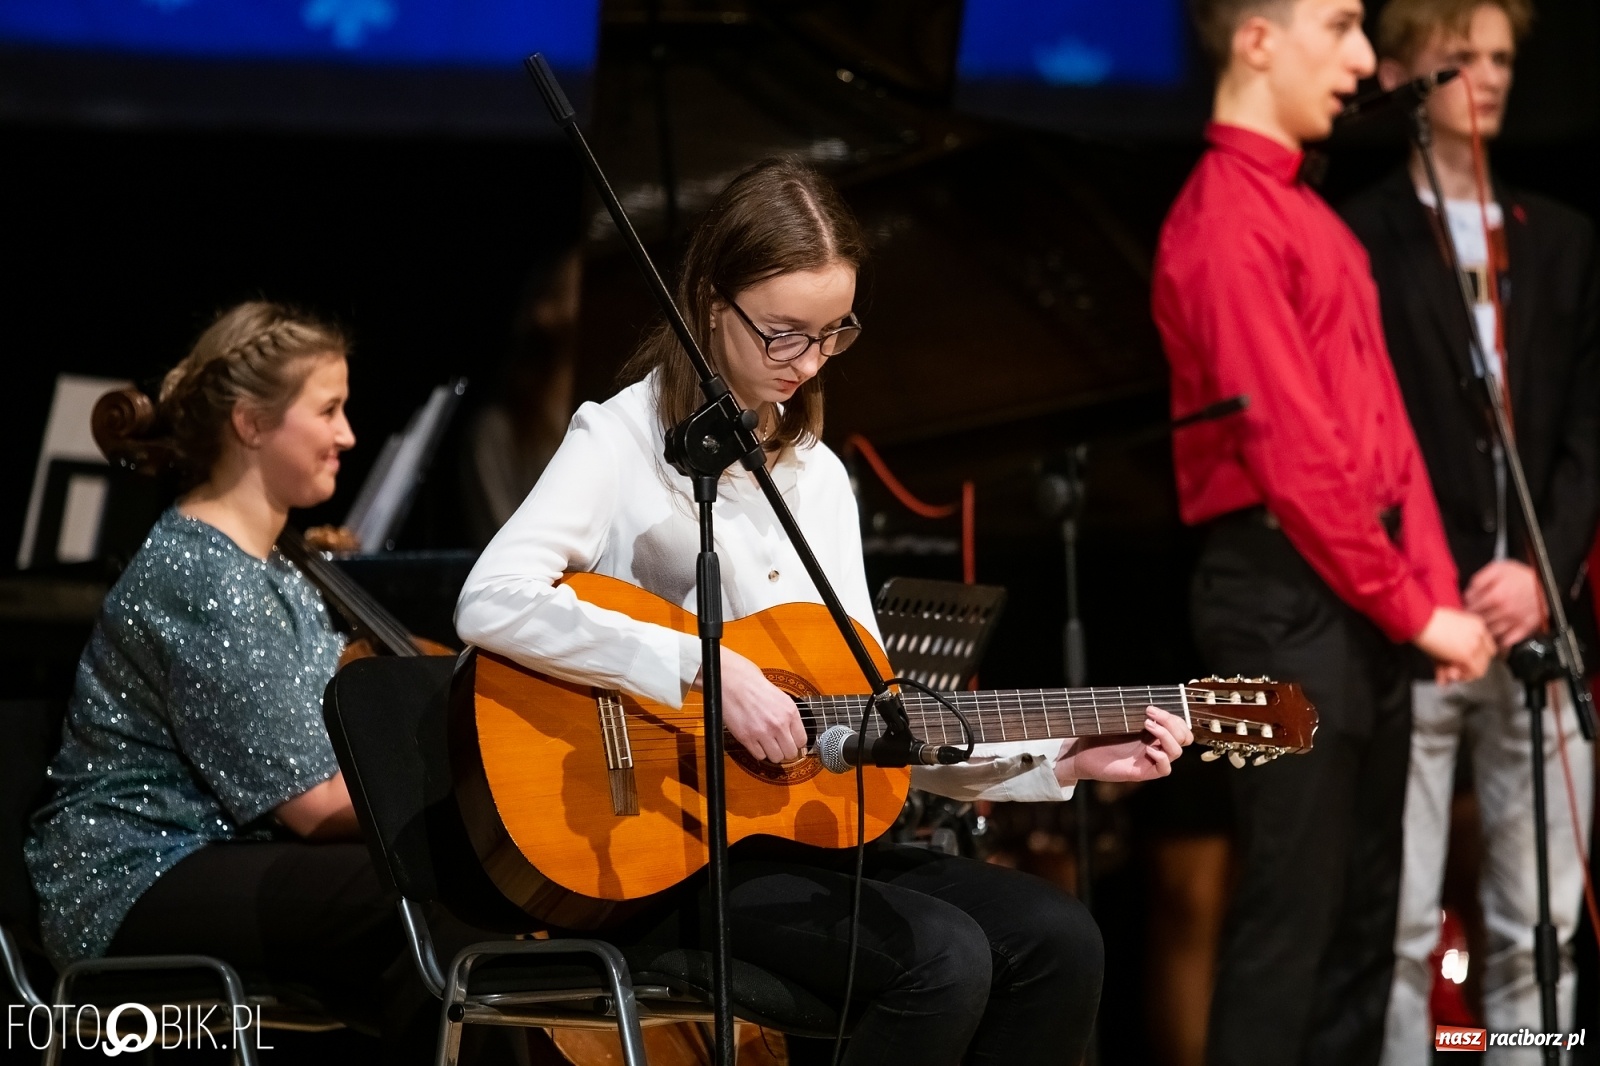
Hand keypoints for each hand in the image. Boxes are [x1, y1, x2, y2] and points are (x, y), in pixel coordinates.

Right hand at [692, 647, 806, 762]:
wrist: (734, 682)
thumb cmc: (756, 686)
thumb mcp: (781, 698)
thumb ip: (789, 716)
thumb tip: (794, 735)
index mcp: (790, 712)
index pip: (802, 741)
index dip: (796, 743)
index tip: (791, 742)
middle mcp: (779, 724)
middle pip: (791, 753)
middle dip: (785, 750)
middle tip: (779, 745)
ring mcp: (763, 732)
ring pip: (776, 758)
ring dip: (772, 752)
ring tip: (767, 744)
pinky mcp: (747, 737)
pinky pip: (759, 756)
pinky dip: (758, 751)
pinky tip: (756, 741)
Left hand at [1054, 707, 1193, 785]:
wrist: (1080, 754)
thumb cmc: (1098, 735)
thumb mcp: (1117, 719)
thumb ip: (1131, 710)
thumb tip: (1141, 696)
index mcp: (1153, 733)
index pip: (1180, 726)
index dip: (1174, 717)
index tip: (1152, 707)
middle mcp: (1156, 745)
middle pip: (1183, 737)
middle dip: (1172, 722)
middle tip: (1150, 713)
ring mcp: (1150, 760)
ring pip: (1176, 751)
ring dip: (1166, 736)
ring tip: (1147, 725)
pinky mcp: (1143, 772)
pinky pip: (1165, 769)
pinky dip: (1161, 757)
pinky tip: (1147, 749)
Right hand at [1413, 605, 1495, 684]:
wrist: (1418, 618)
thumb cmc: (1424, 622)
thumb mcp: (1440, 638)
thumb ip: (1446, 658)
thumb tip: (1445, 679)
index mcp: (1477, 624)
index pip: (1487, 646)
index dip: (1476, 658)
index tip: (1462, 663)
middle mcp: (1480, 633)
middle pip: (1486, 658)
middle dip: (1470, 668)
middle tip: (1453, 671)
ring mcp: (1475, 644)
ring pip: (1481, 668)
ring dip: (1466, 674)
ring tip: (1448, 672)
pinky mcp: (1467, 654)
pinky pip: (1474, 673)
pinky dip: (1463, 677)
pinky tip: (1449, 673)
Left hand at [1464, 559, 1546, 650]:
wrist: (1546, 582)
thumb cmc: (1522, 576)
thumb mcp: (1497, 569)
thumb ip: (1479, 580)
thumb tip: (1468, 594)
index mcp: (1496, 596)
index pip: (1471, 609)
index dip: (1465, 609)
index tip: (1464, 609)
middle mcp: (1505, 610)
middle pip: (1480, 622)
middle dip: (1472, 621)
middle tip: (1469, 621)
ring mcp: (1515, 620)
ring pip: (1492, 633)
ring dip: (1484, 632)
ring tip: (1480, 628)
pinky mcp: (1525, 627)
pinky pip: (1508, 641)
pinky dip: (1499, 642)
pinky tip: (1494, 638)